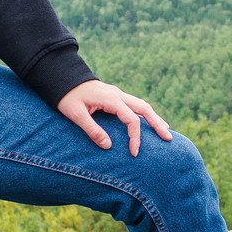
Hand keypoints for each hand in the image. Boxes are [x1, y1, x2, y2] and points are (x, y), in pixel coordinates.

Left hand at [55, 79, 172, 155]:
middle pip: (144, 108)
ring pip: (142, 105)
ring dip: (154, 117)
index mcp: (111, 99)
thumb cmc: (67, 96)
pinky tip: (149, 122)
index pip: (131, 119)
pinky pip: (135, 105)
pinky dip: (145, 114)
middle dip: (157, 123)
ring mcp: (118, 94)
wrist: (62, 78)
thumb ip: (91, 129)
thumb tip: (108, 146)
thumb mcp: (75, 114)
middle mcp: (118, 95)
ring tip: (165, 130)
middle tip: (168, 138)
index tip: (134, 152)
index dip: (135, 137)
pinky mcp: (115, 96)